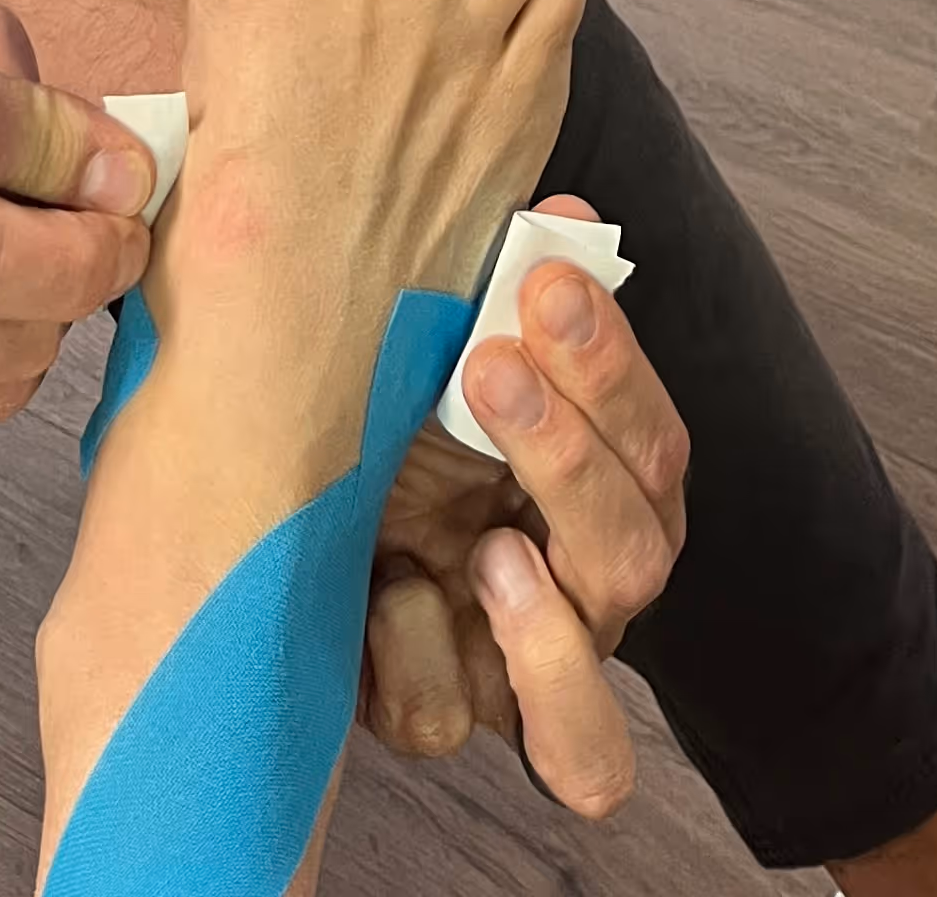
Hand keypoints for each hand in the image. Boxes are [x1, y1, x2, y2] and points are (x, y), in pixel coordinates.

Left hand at [362, 195, 688, 817]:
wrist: (282, 484)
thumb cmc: (389, 405)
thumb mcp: (441, 348)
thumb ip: (505, 293)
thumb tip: (560, 217)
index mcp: (606, 491)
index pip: (654, 446)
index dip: (614, 370)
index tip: (552, 283)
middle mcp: (579, 589)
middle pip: (638, 554)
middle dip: (571, 456)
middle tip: (491, 362)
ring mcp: (515, 669)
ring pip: (585, 691)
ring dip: (543, 624)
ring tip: (490, 545)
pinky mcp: (436, 708)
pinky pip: (449, 719)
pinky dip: (421, 659)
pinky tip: (390, 592)